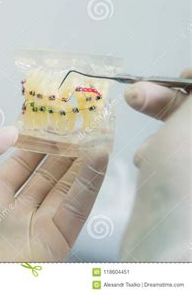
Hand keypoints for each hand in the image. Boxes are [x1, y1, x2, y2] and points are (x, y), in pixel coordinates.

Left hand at [0, 123, 108, 260]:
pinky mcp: (52, 246)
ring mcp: (35, 229)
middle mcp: (15, 213)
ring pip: (66, 190)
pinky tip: (99, 158)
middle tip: (82, 124)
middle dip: (64, 151)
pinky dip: (89, 184)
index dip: (36, 142)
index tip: (51, 120)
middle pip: (47, 176)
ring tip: (98, 134)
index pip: (20, 164)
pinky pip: (74, 211)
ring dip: (83, 163)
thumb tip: (11, 130)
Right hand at [120, 68, 191, 260]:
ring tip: (145, 146)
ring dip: (158, 130)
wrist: (165, 247)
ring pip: (183, 131)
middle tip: (136, 95)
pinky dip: (157, 152)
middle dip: (166, 101)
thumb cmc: (185, 185)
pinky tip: (146, 163)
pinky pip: (174, 153)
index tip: (178, 76)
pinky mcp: (187, 182)